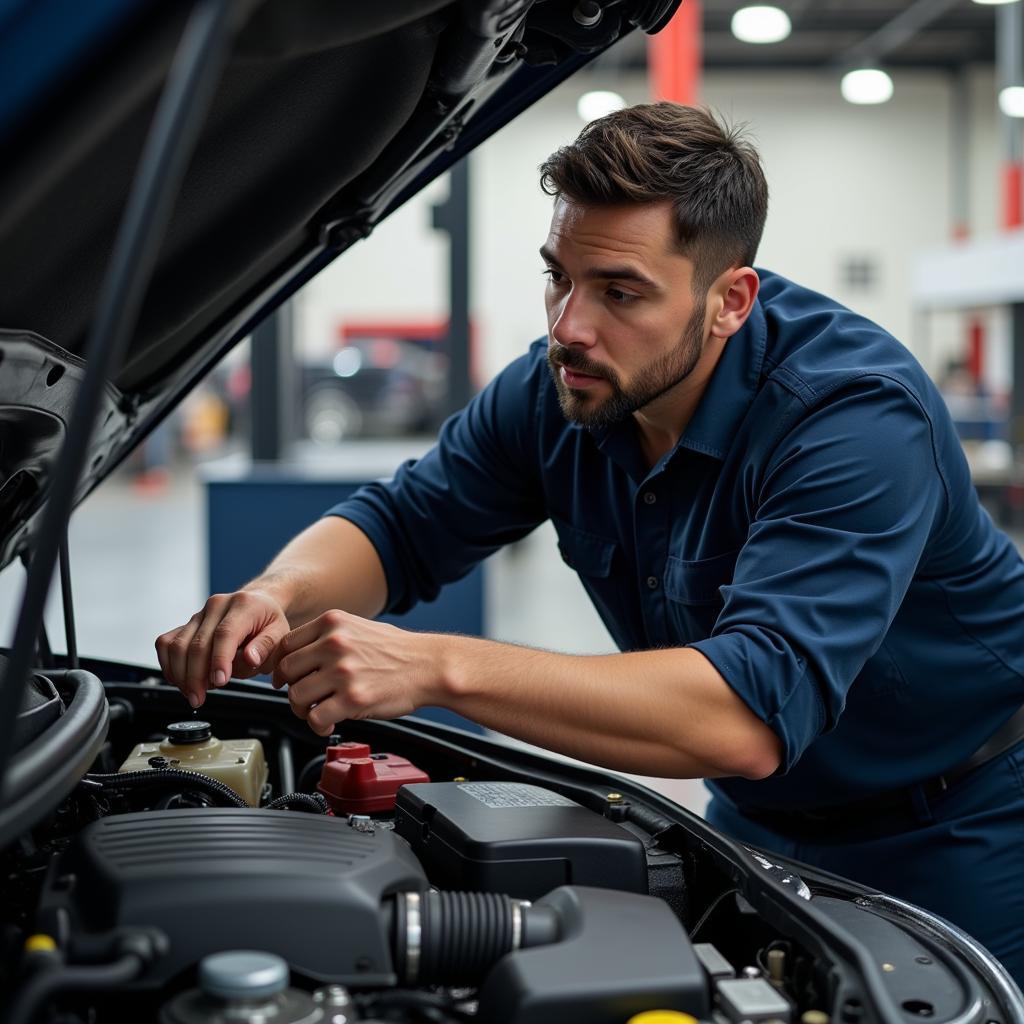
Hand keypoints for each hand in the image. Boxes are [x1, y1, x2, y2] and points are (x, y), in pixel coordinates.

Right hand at [155, 590, 290, 707]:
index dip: (219, 660)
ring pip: (177, 645)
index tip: (220, 681)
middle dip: (195, 677)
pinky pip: (166, 643)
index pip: (225, 633)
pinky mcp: (186, 624)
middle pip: (197, 643)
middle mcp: (217, 606)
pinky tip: (181, 680)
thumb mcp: (280, 635)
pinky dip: (169, 665)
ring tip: (193, 692)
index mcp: (243, 606)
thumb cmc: (268, 623)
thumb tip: (250, 658)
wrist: (258, 604)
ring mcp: (199, 614)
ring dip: (181, 675)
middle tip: (200, 698)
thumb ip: (266, 647)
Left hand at [271, 609, 443, 735]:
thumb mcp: (359, 627)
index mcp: (333, 622)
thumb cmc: (398, 650)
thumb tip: (298, 655)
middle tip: (303, 697)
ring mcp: (343, 671)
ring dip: (302, 709)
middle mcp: (334, 643)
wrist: (429, 666)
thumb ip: (328, 636)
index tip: (287, 677)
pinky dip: (317, 725)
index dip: (282, 665)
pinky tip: (329, 722)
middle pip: (286, 670)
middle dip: (291, 688)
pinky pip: (316, 718)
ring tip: (317, 711)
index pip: (286, 644)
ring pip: (296, 696)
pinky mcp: (353, 699)